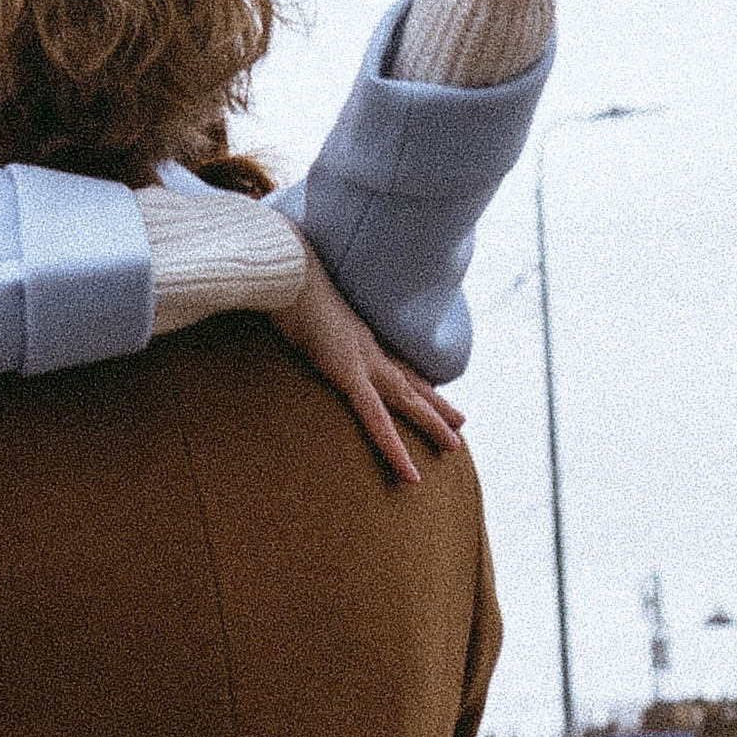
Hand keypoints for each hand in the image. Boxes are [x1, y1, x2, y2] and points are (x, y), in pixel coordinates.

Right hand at [276, 240, 464, 485]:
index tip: (431, 388)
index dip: (412, 376)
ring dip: (431, 423)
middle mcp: (364, 344)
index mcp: (352, 330)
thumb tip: (277, 309)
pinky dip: (393, 447)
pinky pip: (375, 419)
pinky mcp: (346, 371)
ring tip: (454, 445)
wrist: (281, 264)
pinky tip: (409, 472)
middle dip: (434, 402)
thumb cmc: (276, 277)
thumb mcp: (287, 298)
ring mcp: (360, 358)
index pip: (390, 358)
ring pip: (405, 399)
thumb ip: (290, 311)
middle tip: (459, 422)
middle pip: (407, 379)